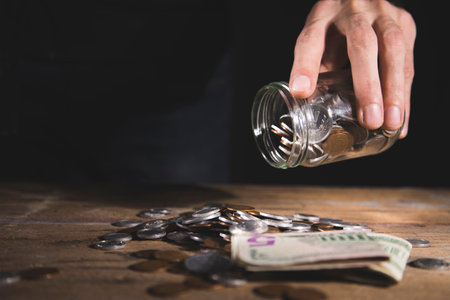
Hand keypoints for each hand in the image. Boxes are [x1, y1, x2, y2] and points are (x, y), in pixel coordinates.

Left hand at [289, 0, 415, 137]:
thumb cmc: (335, 25)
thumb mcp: (317, 41)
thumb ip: (313, 68)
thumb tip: (306, 102)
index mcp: (323, 16)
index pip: (311, 39)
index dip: (305, 66)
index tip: (302, 91)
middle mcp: (355, 11)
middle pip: (361, 44)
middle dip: (366, 84)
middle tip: (369, 118)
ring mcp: (383, 14)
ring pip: (393, 49)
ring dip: (394, 90)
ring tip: (391, 123)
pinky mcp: (405, 23)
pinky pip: (408, 60)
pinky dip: (405, 93)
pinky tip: (401, 118)